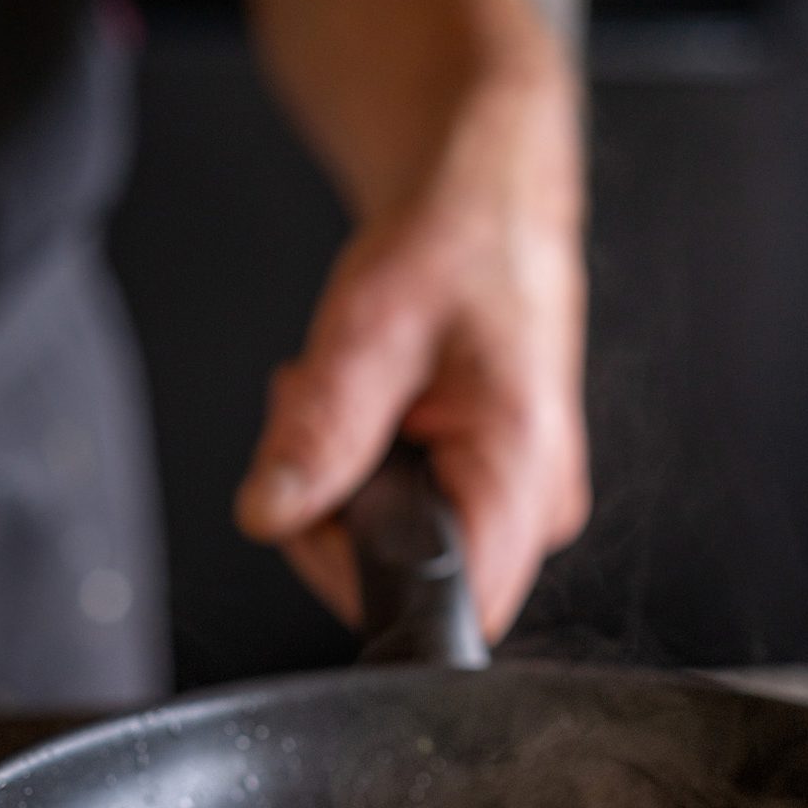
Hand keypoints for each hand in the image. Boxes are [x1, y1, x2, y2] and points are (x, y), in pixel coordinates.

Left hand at [234, 77, 588, 643]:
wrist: (490, 203)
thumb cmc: (457, 245)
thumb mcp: (372, 327)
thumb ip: (322, 430)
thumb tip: (270, 512)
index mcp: (522, 473)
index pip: (430, 603)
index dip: (349, 565)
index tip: (320, 484)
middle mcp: (537, 509)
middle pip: (407, 588)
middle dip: (338, 518)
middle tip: (330, 417)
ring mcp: (522, 509)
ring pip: (402, 560)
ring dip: (350, 498)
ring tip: (357, 403)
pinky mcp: (496, 501)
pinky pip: (415, 531)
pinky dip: (373, 485)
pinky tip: (380, 423)